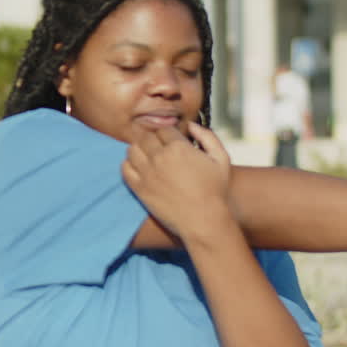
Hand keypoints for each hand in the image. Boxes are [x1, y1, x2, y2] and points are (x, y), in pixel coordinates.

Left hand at [122, 125, 233, 240]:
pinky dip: (128, 165)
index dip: (167, 134)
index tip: (171, 141)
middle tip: (158, 148)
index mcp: (179, 147)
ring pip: (132, 149)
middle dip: (152, 139)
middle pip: (145, 137)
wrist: (204, 221)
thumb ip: (208, 136)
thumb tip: (192, 125)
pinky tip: (139, 168)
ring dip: (139, 149)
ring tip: (148, 156)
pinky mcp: (139, 188)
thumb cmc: (216, 190)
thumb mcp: (221, 158)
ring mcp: (147, 173)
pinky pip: (124, 169)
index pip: (163, 129)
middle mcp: (159, 157)